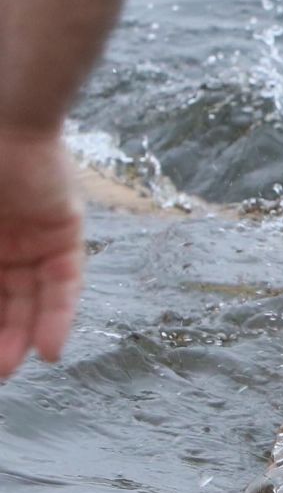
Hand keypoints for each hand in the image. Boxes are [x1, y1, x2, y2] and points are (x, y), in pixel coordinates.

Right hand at [0, 129, 82, 380]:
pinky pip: (66, 284)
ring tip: (10, 369)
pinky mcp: (65, 234)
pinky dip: (59, 318)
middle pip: (2, 304)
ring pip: (32, 302)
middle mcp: (3, 246)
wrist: (0, 122)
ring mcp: (34, 241)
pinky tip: (50, 351)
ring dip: (22, 337)